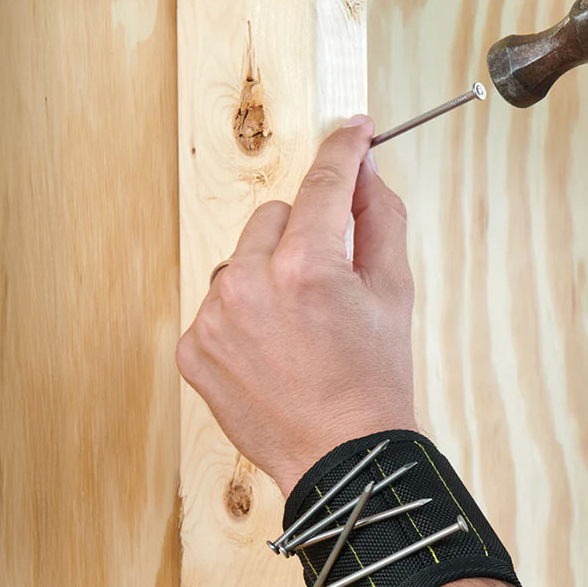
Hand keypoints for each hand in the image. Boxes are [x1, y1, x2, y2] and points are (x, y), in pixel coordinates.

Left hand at [177, 115, 415, 495]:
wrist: (344, 457)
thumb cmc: (374, 381)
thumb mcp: (395, 292)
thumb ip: (380, 218)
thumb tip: (367, 172)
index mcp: (306, 268)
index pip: (322, 183)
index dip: (344, 150)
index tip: (354, 129)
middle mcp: (249, 286)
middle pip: (274, 215)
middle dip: (304, 233)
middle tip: (329, 278)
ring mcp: (213, 320)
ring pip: (241, 258)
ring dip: (269, 272)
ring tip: (299, 322)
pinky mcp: (192, 350)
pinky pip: (218, 301)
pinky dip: (244, 312)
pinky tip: (273, 346)